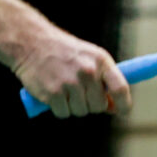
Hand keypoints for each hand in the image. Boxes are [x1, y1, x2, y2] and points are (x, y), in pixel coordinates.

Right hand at [13, 29, 131, 117]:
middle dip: (91, 104)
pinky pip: (63, 113)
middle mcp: (87, 71)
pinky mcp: (53, 93)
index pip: (120, 88)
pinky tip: (53, 94)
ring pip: (81, 112)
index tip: (123, 112)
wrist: (32, 42)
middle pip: (98, 106)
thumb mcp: (89, 58)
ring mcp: (70, 83)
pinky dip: (59, 109)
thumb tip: (114, 108)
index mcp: (100, 61)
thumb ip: (103, 81)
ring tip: (64, 88)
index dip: (124, 104)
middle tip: (79, 92)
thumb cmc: (64, 53)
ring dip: (73, 106)